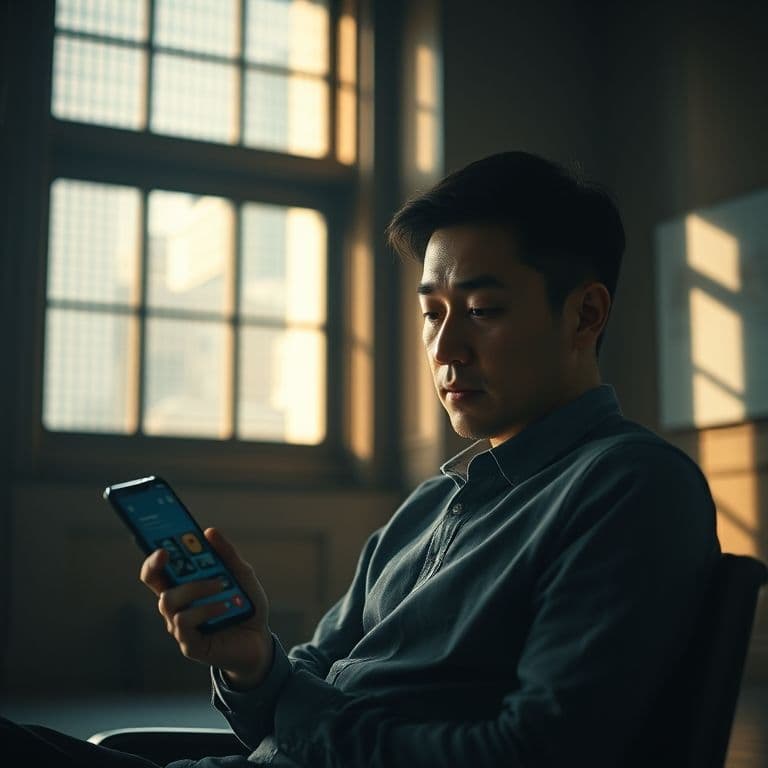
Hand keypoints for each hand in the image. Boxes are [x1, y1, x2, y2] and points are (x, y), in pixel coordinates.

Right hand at [140, 527, 273, 689]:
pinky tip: (224, 607)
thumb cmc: (246, 604)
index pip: (157, 571)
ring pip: (169, 601)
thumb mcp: (242, 574)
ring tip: (221, 586)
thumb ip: (227, 554)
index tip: (163, 547)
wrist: (260, 638)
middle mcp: (177, 606)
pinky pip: (184, 623)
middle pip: (158, 584)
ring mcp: (180, 627)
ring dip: (196, 588)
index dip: (154, 559)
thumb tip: (209, 532)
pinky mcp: (189, 645)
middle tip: (189, 561)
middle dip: (169, 568)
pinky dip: (205, 609)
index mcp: (184, 586)